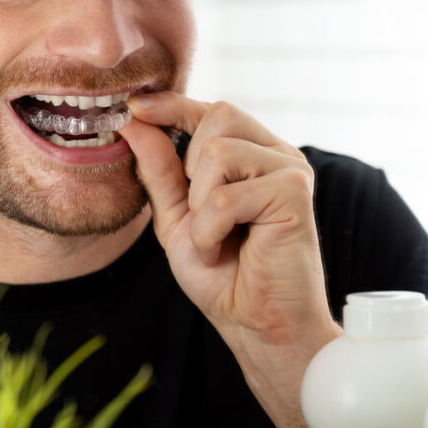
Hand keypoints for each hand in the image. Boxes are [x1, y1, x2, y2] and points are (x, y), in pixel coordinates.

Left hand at [119, 92, 340, 427]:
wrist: (255, 324)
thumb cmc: (224, 276)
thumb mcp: (177, 217)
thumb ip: (159, 169)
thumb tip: (134, 120)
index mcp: (254, 154)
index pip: (212, 109)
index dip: (173, 103)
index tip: (133, 106)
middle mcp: (277, 154)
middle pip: (219, 115)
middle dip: (191, 166)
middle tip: (201, 215)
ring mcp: (290, 170)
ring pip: (219, 152)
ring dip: (199, 204)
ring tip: (215, 237)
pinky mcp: (294, 193)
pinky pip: (226, 194)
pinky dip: (210, 228)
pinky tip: (223, 248)